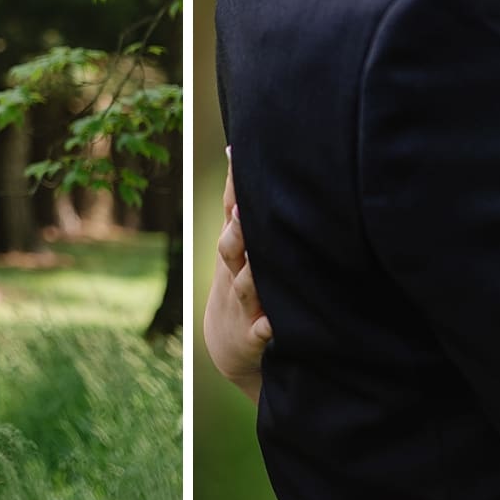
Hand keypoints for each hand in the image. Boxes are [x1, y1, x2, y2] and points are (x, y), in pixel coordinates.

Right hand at [202, 150, 272, 400]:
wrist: (229, 346)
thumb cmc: (243, 284)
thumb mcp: (240, 248)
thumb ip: (245, 208)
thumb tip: (245, 153)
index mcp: (235, 249)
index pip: (232, 211)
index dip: (233, 185)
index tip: (237, 153)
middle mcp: (235, 273)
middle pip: (231, 247)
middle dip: (238, 230)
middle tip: (246, 211)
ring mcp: (243, 304)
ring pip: (245, 286)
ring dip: (250, 275)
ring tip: (258, 262)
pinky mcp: (252, 336)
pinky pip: (259, 332)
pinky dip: (264, 329)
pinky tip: (271, 325)